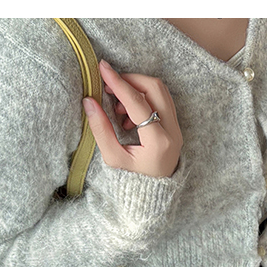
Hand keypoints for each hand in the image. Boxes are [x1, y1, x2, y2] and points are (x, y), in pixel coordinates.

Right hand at [82, 60, 183, 178]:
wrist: (154, 197)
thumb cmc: (133, 182)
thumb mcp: (114, 160)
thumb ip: (101, 131)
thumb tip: (89, 101)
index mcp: (159, 142)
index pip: (138, 102)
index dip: (119, 83)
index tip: (103, 68)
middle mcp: (173, 132)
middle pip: (154, 88)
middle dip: (130, 81)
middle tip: (109, 88)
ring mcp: (177, 129)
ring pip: (160, 91)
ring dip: (136, 89)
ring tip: (117, 107)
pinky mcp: (176, 127)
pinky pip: (162, 100)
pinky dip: (143, 98)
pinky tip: (128, 115)